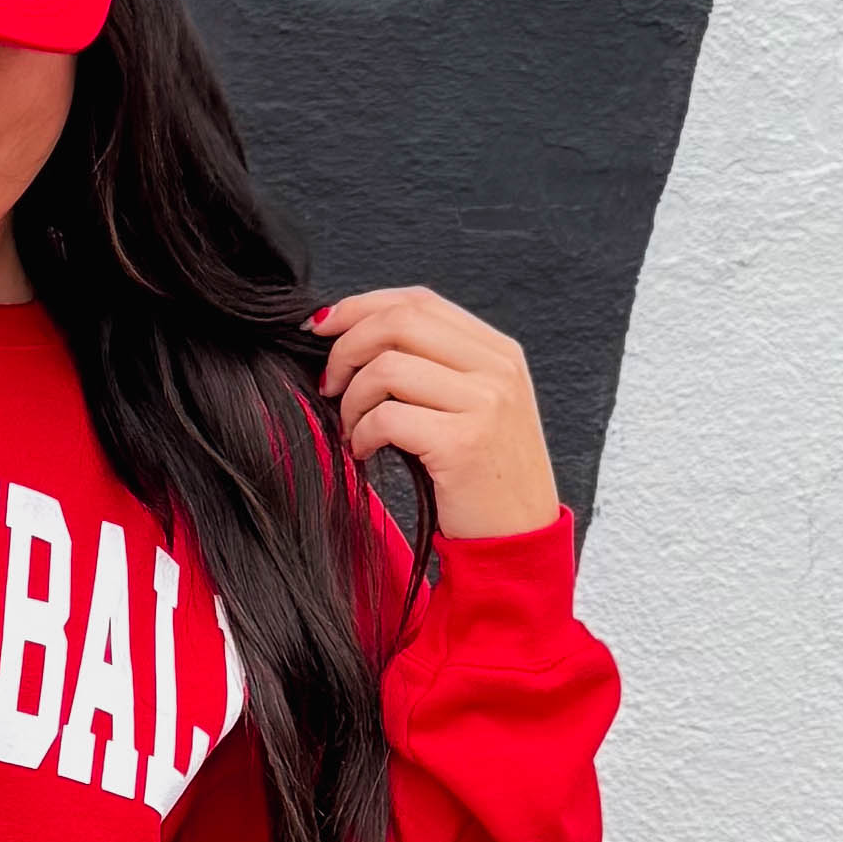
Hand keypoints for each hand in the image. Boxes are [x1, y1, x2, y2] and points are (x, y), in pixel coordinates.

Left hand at [314, 287, 559, 538]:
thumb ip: (436, 367)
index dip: (361, 307)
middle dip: (346, 347)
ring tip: (353, 428)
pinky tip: (366, 451)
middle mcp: (497, 369)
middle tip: (329, 384)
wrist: (519, 540)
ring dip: (352, 399)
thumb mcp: (476, 407)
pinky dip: (362, 433)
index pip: (419, 301)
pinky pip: (387, 417)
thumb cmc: (484, 477)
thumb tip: (357, 335)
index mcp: (499, 352)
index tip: (323, 328)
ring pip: (387, 368)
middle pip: (399, 322)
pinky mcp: (463, 443)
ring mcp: (485, 403)